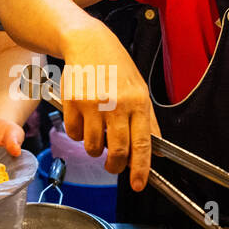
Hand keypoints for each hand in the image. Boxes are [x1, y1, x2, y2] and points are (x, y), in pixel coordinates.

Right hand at [59, 22, 160, 189]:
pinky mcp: (72, 103)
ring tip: (97, 134)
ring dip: (95, 149)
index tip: (138, 185)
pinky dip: (77, 134)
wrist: (88, 43)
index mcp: (137, 102)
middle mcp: (116, 104)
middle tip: (113, 166)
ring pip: (93, 146)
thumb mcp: (139, 90)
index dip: (140, 169)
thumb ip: (148, 121)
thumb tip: (157, 150)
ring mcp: (92, 104)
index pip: (141, 144)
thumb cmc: (115, 66)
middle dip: (115, 166)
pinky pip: (73, 134)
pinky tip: (83, 120)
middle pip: (117, 151)